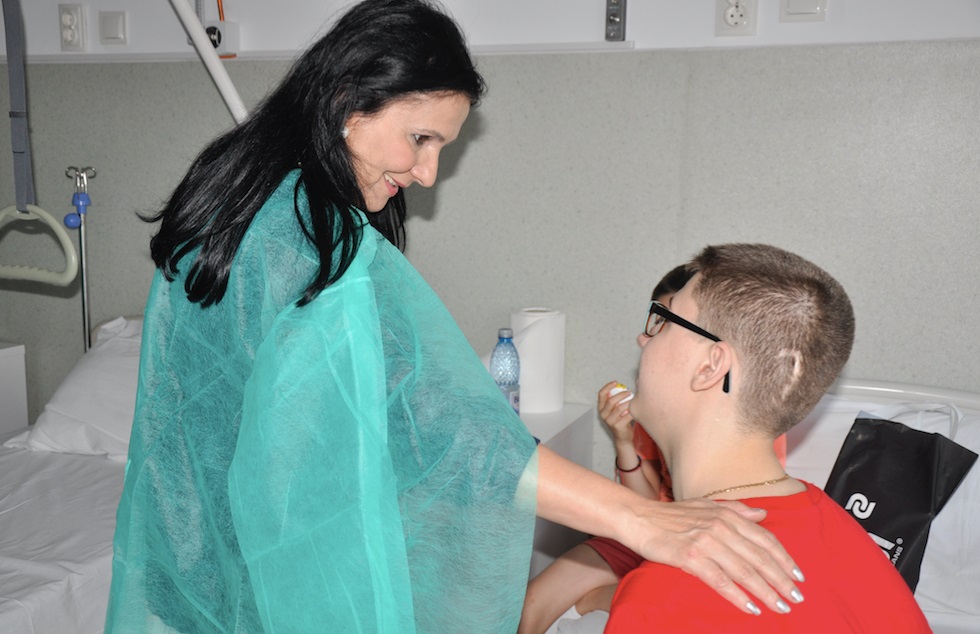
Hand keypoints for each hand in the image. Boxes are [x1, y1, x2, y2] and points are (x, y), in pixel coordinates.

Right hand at [598, 380, 634, 443]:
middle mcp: (603, 414)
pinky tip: (636, 410)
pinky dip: (632, 411)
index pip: (601, 394)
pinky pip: (626, 415)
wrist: (623, 436)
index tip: (616, 382)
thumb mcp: (616, 409)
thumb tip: (626, 387)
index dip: (608, 386)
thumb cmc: (621, 419)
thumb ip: (617, 399)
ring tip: (634, 401)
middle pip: (611, 400)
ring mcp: (609, 421)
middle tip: (629, 392)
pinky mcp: (617, 426)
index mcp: (601, 408)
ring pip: (619, 408)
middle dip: (621, 394)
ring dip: (628, 402)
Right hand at [617, 497, 804, 615]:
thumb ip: (736, 510)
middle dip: (782, 580)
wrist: (638, 518)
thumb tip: (762, 514)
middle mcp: (721, 526)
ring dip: (766, 591)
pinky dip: (738, 596)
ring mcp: (706, 541)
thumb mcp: (706, 505)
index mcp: (727, 515)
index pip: (765, 538)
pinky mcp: (690, 556)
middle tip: (797, 598)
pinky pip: (720, 580)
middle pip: (760, 557)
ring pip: (744, 571)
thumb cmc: (670, 514)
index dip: (784, 559)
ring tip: (781, 606)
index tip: (798, 576)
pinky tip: (751, 608)